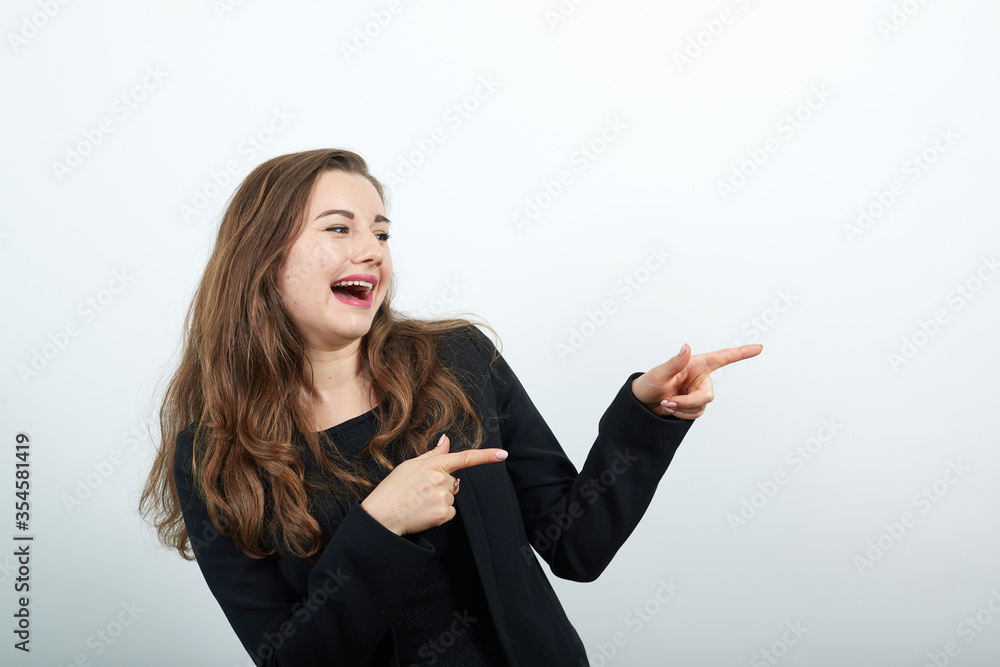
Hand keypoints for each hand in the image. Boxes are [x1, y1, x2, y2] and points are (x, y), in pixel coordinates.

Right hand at [360, 434, 507, 535]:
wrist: (382, 515)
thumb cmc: (393, 489)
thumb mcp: (410, 465)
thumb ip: (433, 454)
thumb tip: (446, 440)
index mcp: (433, 464)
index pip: (464, 457)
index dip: (486, 456)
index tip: (503, 454)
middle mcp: (440, 479)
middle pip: (453, 482)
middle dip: (441, 486)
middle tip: (420, 491)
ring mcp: (442, 497)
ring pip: (451, 498)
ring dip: (439, 500)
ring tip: (419, 503)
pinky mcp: (442, 514)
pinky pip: (450, 512)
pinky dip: (440, 514)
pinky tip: (424, 512)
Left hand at [630, 343, 762, 418]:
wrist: (643, 402)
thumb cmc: (649, 383)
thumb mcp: (659, 373)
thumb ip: (674, 362)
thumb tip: (685, 347)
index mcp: (696, 364)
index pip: (723, 357)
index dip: (742, 353)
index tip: (759, 347)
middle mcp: (701, 377)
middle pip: (707, 395)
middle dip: (688, 402)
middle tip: (668, 402)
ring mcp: (698, 392)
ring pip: (701, 407)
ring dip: (682, 409)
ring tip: (666, 402)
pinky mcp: (695, 405)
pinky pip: (695, 414)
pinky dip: (682, 415)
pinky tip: (670, 408)